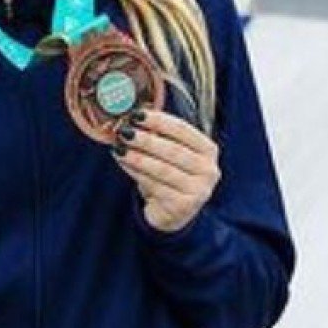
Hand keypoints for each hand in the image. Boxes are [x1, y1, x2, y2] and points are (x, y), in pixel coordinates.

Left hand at [111, 110, 219, 233]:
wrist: (174, 212)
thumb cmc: (171, 176)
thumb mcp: (171, 155)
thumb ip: (158, 137)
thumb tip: (131, 119)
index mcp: (208, 150)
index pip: (183, 130)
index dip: (159, 121)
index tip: (137, 115)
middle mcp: (208, 170)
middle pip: (173, 150)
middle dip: (146, 140)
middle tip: (124, 132)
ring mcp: (198, 190)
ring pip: (162, 169)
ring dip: (137, 157)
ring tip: (119, 149)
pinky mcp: (183, 205)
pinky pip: (154, 185)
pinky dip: (136, 173)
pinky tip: (123, 164)